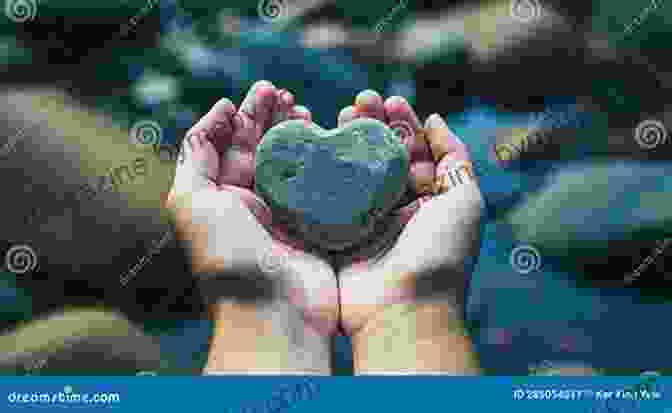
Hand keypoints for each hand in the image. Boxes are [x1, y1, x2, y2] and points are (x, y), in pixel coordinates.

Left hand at [167, 81, 338, 373]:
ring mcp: (288, 215)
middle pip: (266, 149)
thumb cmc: (227, 257)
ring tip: (310, 113)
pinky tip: (335, 142)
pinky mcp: (318, 227)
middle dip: (276, 119)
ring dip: (302, 136)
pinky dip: (329, 162)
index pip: (234, 144)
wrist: (273, 314)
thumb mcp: (191, 201)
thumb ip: (194, 155)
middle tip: (290, 96)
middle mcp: (254, 204)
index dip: (248, 113)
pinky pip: (324, 186)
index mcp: (222, 196)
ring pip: (296, 164)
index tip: (266, 90)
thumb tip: (218, 112)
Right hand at [335, 91, 483, 372]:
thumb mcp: (466, 200)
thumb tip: (436, 120)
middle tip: (360, 100)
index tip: (390, 100)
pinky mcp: (337, 236)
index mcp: (428, 202)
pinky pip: (327, 197)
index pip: (414, 152)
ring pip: (353, 171)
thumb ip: (456, 158)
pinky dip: (321, 171)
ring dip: (347, 141)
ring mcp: (365, 222)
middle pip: (381, 157)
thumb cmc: (441, 255)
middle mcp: (396, 210)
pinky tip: (318, 145)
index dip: (403, 124)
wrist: (404, 310)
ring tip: (341, 113)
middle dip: (372, 125)